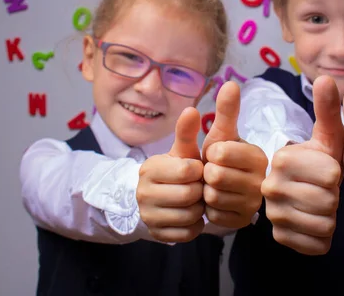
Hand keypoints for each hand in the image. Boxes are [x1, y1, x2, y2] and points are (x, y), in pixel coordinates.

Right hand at [137, 107, 204, 242]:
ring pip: (191, 215)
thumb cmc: (177, 169)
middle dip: (200, 190)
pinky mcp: (157, 235)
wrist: (159, 197)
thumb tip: (191, 108)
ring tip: (195, 199)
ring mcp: (148, 216)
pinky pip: (189, 233)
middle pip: (190, 195)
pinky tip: (191, 214)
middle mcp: (143, 193)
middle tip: (198, 186)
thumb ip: (187, 131)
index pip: (188, 171)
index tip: (196, 169)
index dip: (199, 171)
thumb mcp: (182, 150)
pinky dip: (196, 225)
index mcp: (149, 169)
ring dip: (199, 208)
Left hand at [201, 81, 267, 227]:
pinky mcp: (242, 222)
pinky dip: (209, 208)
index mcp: (259, 156)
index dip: (211, 152)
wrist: (220, 188)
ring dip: (206, 191)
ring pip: (213, 197)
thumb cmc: (221, 157)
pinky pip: (213, 215)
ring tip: (215, 186)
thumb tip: (230, 83)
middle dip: (207, 173)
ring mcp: (254, 205)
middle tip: (214, 171)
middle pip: (215, 176)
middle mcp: (262, 182)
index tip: (217, 153)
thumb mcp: (220, 134)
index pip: (221, 153)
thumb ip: (225, 112)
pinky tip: (216, 201)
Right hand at [261, 76, 343, 254]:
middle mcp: (269, 186)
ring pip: (325, 224)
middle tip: (322, 189)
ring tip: (319, 204)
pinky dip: (324, 237)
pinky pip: (318, 245)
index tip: (324, 169)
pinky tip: (315, 222)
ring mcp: (272, 215)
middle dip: (335, 196)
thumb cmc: (318, 161)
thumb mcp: (327, 136)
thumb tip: (326, 78)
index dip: (335, 173)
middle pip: (328, 201)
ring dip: (331, 216)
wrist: (303, 191)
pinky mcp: (279, 238)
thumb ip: (328, 110)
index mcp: (280, 158)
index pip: (330, 175)